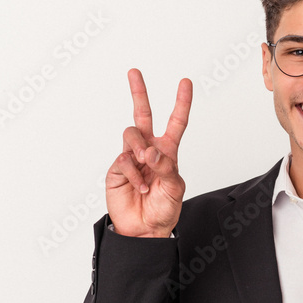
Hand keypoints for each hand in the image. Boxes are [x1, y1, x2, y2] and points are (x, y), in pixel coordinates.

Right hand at [106, 69, 191, 237]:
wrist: (145, 229)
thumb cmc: (164, 209)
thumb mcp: (175, 187)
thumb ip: (166, 166)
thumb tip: (150, 150)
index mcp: (168, 152)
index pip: (176, 122)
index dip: (181, 102)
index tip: (185, 82)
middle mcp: (149, 150)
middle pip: (142, 115)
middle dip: (138, 93)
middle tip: (134, 72)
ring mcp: (131, 157)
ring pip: (131, 134)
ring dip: (140, 146)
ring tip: (146, 164)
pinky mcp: (117, 168)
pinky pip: (124, 159)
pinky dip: (134, 173)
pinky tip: (140, 186)